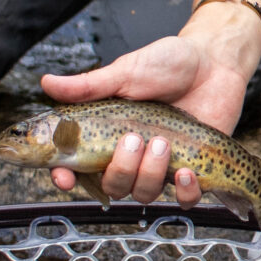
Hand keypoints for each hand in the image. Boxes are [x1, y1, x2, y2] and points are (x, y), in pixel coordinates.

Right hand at [39, 25, 255, 203]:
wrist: (214, 62)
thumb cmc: (168, 63)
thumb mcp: (127, 71)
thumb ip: (89, 85)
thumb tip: (46, 83)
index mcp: (107, 134)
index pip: (77, 166)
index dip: (66, 177)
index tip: (65, 177)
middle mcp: (131, 155)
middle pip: (112, 186)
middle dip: (120, 169)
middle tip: (133, 139)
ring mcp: (162, 166)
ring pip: (144, 194)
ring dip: (150, 173)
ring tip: (164, 143)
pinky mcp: (194, 170)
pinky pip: (185, 199)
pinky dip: (185, 191)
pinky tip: (187, 171)